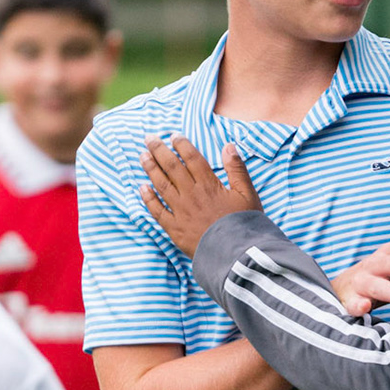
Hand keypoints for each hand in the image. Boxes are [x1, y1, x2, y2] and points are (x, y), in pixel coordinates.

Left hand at [140, 134, 261, 256]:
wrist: (235, 253)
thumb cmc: (244, 224)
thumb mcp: (248, 194)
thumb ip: (237, 169)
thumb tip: (229, 146)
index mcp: (209, 184)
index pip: (192, 158)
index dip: (181, 144)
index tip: (173, 135)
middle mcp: (192, 194)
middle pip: (172, 167)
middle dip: (159, 150)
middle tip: (148, 138)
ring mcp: (181, 211)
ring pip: (161, 185)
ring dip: (151, 169)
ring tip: (142, 156)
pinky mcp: (175, 228)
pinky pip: (157, 211)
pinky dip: (148, 198)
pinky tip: (142, 188)